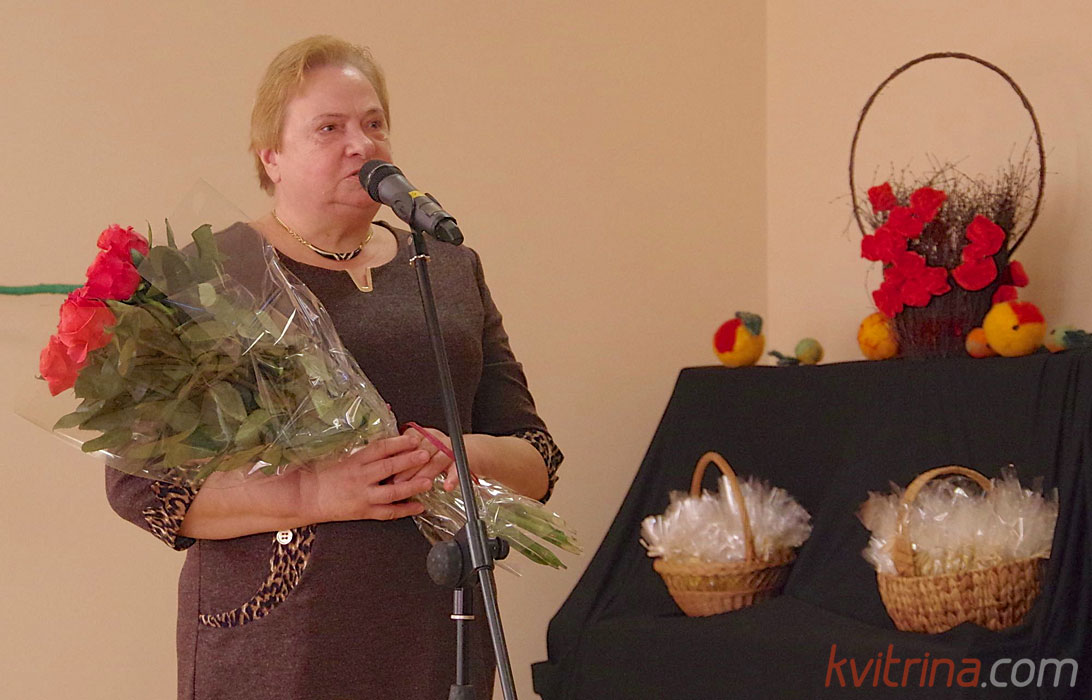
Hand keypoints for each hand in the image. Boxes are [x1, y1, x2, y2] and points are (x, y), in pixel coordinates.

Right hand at [300, 434, 434, 521]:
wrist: (304, 497)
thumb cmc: (318, 476)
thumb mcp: (337, 457)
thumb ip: (359, 452)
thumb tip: (380, 443)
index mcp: (354, 461)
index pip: (379, 448)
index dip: (397, 442)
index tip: (412, 438)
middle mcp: (360, 477)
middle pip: (389, 467)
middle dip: (409, 460)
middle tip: (426, 454)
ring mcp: (363, 496)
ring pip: (392, 491)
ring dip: (412, 486)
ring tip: (428, 482)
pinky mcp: (363, 512)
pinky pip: (388, 512)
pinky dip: (405, 510)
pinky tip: (419, 507)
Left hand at [395, 425, 465, 491]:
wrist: (466, 451)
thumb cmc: (436, 452)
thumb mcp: (419, 449)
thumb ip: (404, 455)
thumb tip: (384, 469)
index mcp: (422, 434)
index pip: (409, 441)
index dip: (399, 455)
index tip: (389, 468)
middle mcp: (436, 439)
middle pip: (422, 451)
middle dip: (409, 468)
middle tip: (397, 481)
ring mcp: (449, 449)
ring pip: (437, 460)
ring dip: (428, 474)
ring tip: (418, 486)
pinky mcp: (461, 460)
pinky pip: (456, 469)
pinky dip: (453, 478)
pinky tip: (447, 486)